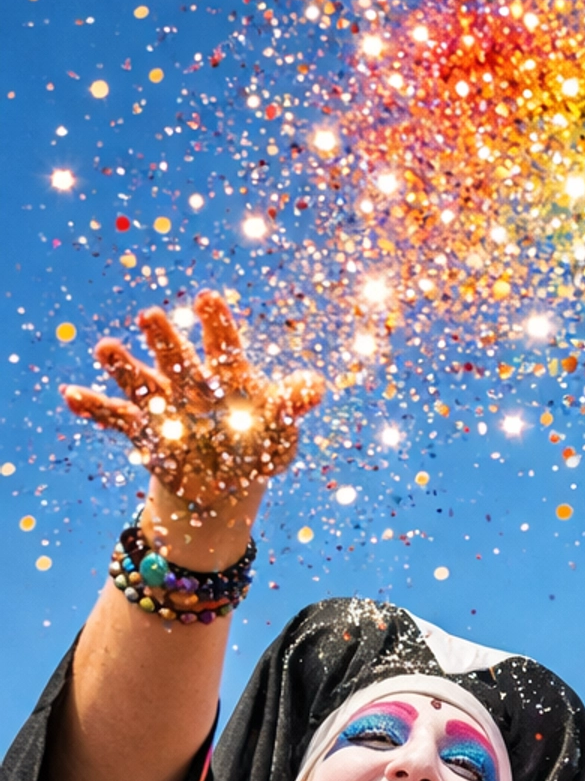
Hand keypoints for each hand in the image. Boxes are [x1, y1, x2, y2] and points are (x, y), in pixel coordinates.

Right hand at [62, 288, 322, 558]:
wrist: (224, 481)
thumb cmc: (257, 444)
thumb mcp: (280, 430)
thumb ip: (291, 404)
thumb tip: (316, 388)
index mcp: (226, 373)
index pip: (222, 342)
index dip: (216, 322)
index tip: (207, 299)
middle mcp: (189, 380)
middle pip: (175, 355)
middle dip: (164, 338)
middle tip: (151, 316)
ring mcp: (163, 403)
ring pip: (140, 379)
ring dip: (122, 365)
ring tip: (105, 348)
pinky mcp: (142, 429)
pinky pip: (114, 417)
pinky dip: (93, 407)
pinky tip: (71, 395)